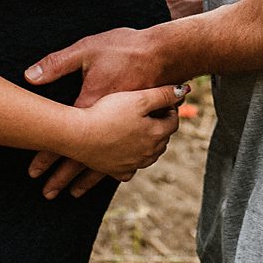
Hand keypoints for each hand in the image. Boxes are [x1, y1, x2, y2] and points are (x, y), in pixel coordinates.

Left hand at [25, 25, 176, 195]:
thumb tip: (29, 76)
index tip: (33, 170)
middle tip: (47, 192)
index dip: (47, 155)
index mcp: (92, 106)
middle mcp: (111, 125)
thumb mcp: (86, 50)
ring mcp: (129, 131)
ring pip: (105, 163)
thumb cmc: (123, 48)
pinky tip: (106, 177)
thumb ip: (57, 63)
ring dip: (86, 180)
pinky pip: (128, 159)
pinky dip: (114, 170)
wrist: (162, 52)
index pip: (64, 137)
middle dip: (63, 176)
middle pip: (83, 158)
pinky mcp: (143, 130)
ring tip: (71, 193)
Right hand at [53, 83, 188, 186]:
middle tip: (151, 114)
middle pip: (162, 139)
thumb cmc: (108, 113)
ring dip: (149, 143)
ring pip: (149, 155)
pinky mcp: (117, 171)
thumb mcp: (139, 98)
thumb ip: (163, 94)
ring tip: (139, 130)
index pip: (173, 122)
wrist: (79, 135)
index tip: (161, 102)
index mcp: (157, 135)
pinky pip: (130, 169)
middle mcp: (148, 154)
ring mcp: (133, 165)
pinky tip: (125, 152)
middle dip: (160, 126)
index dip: (169, 110)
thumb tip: (183, 90)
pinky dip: (132, 161)